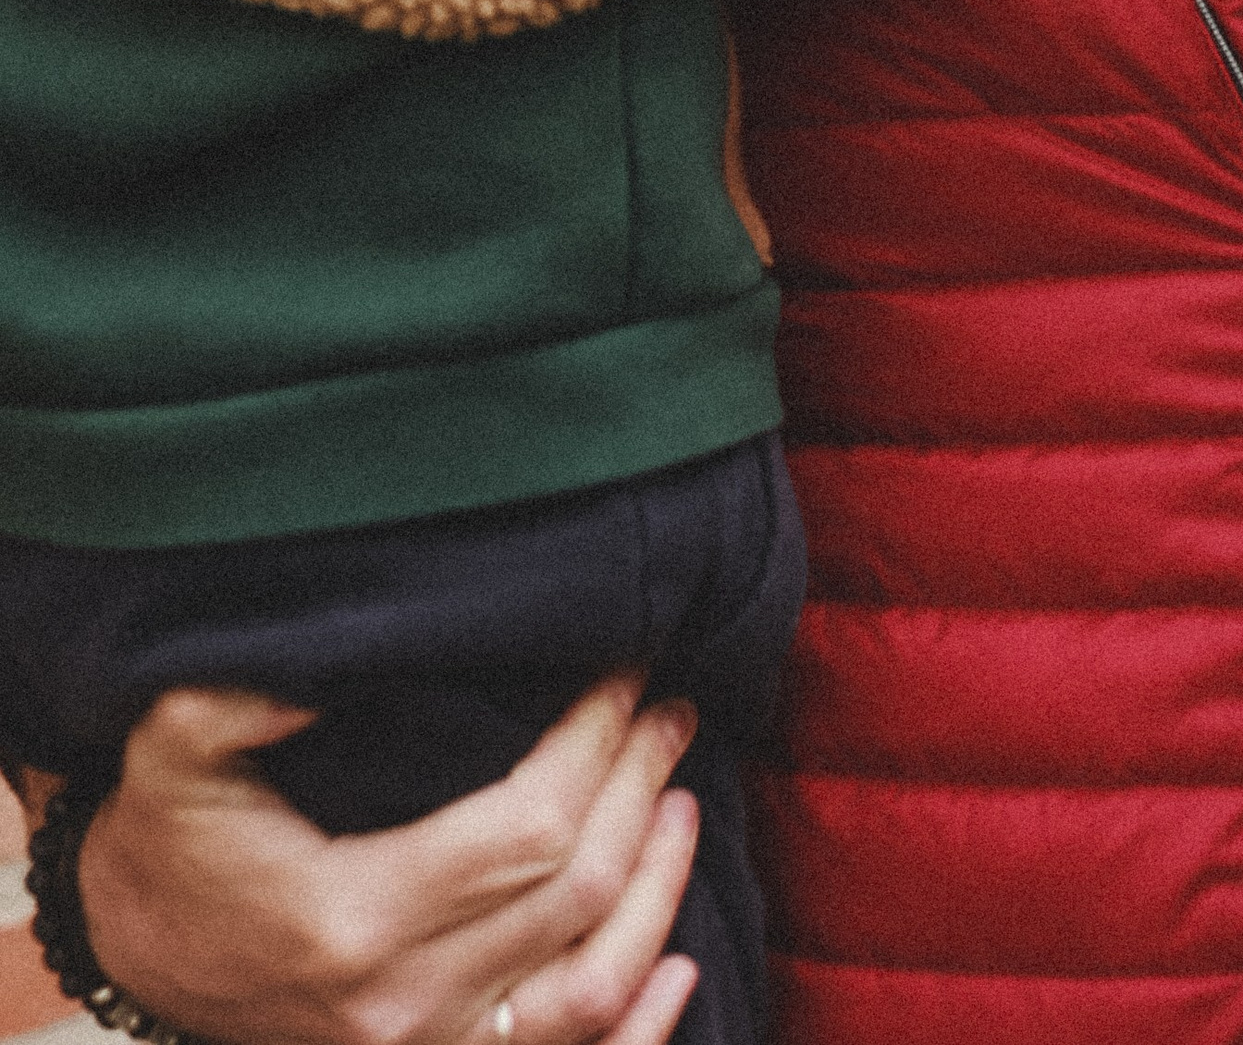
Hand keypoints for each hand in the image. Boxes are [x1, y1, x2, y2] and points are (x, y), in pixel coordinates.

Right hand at [81, 676, 700, 1044]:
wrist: (134, 956)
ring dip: (659, 891)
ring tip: (684, 801)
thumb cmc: (169, 841)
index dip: (596, 742)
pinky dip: (639, 1024)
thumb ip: (237, 700)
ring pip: (592, 989)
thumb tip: (332, 659)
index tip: (627, 668)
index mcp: (352, 921)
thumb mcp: (175, 754)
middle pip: (576, 894)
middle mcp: (400, 1008)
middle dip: (641, 786)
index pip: (529, 828)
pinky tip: (682, 968)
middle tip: (671, 708)